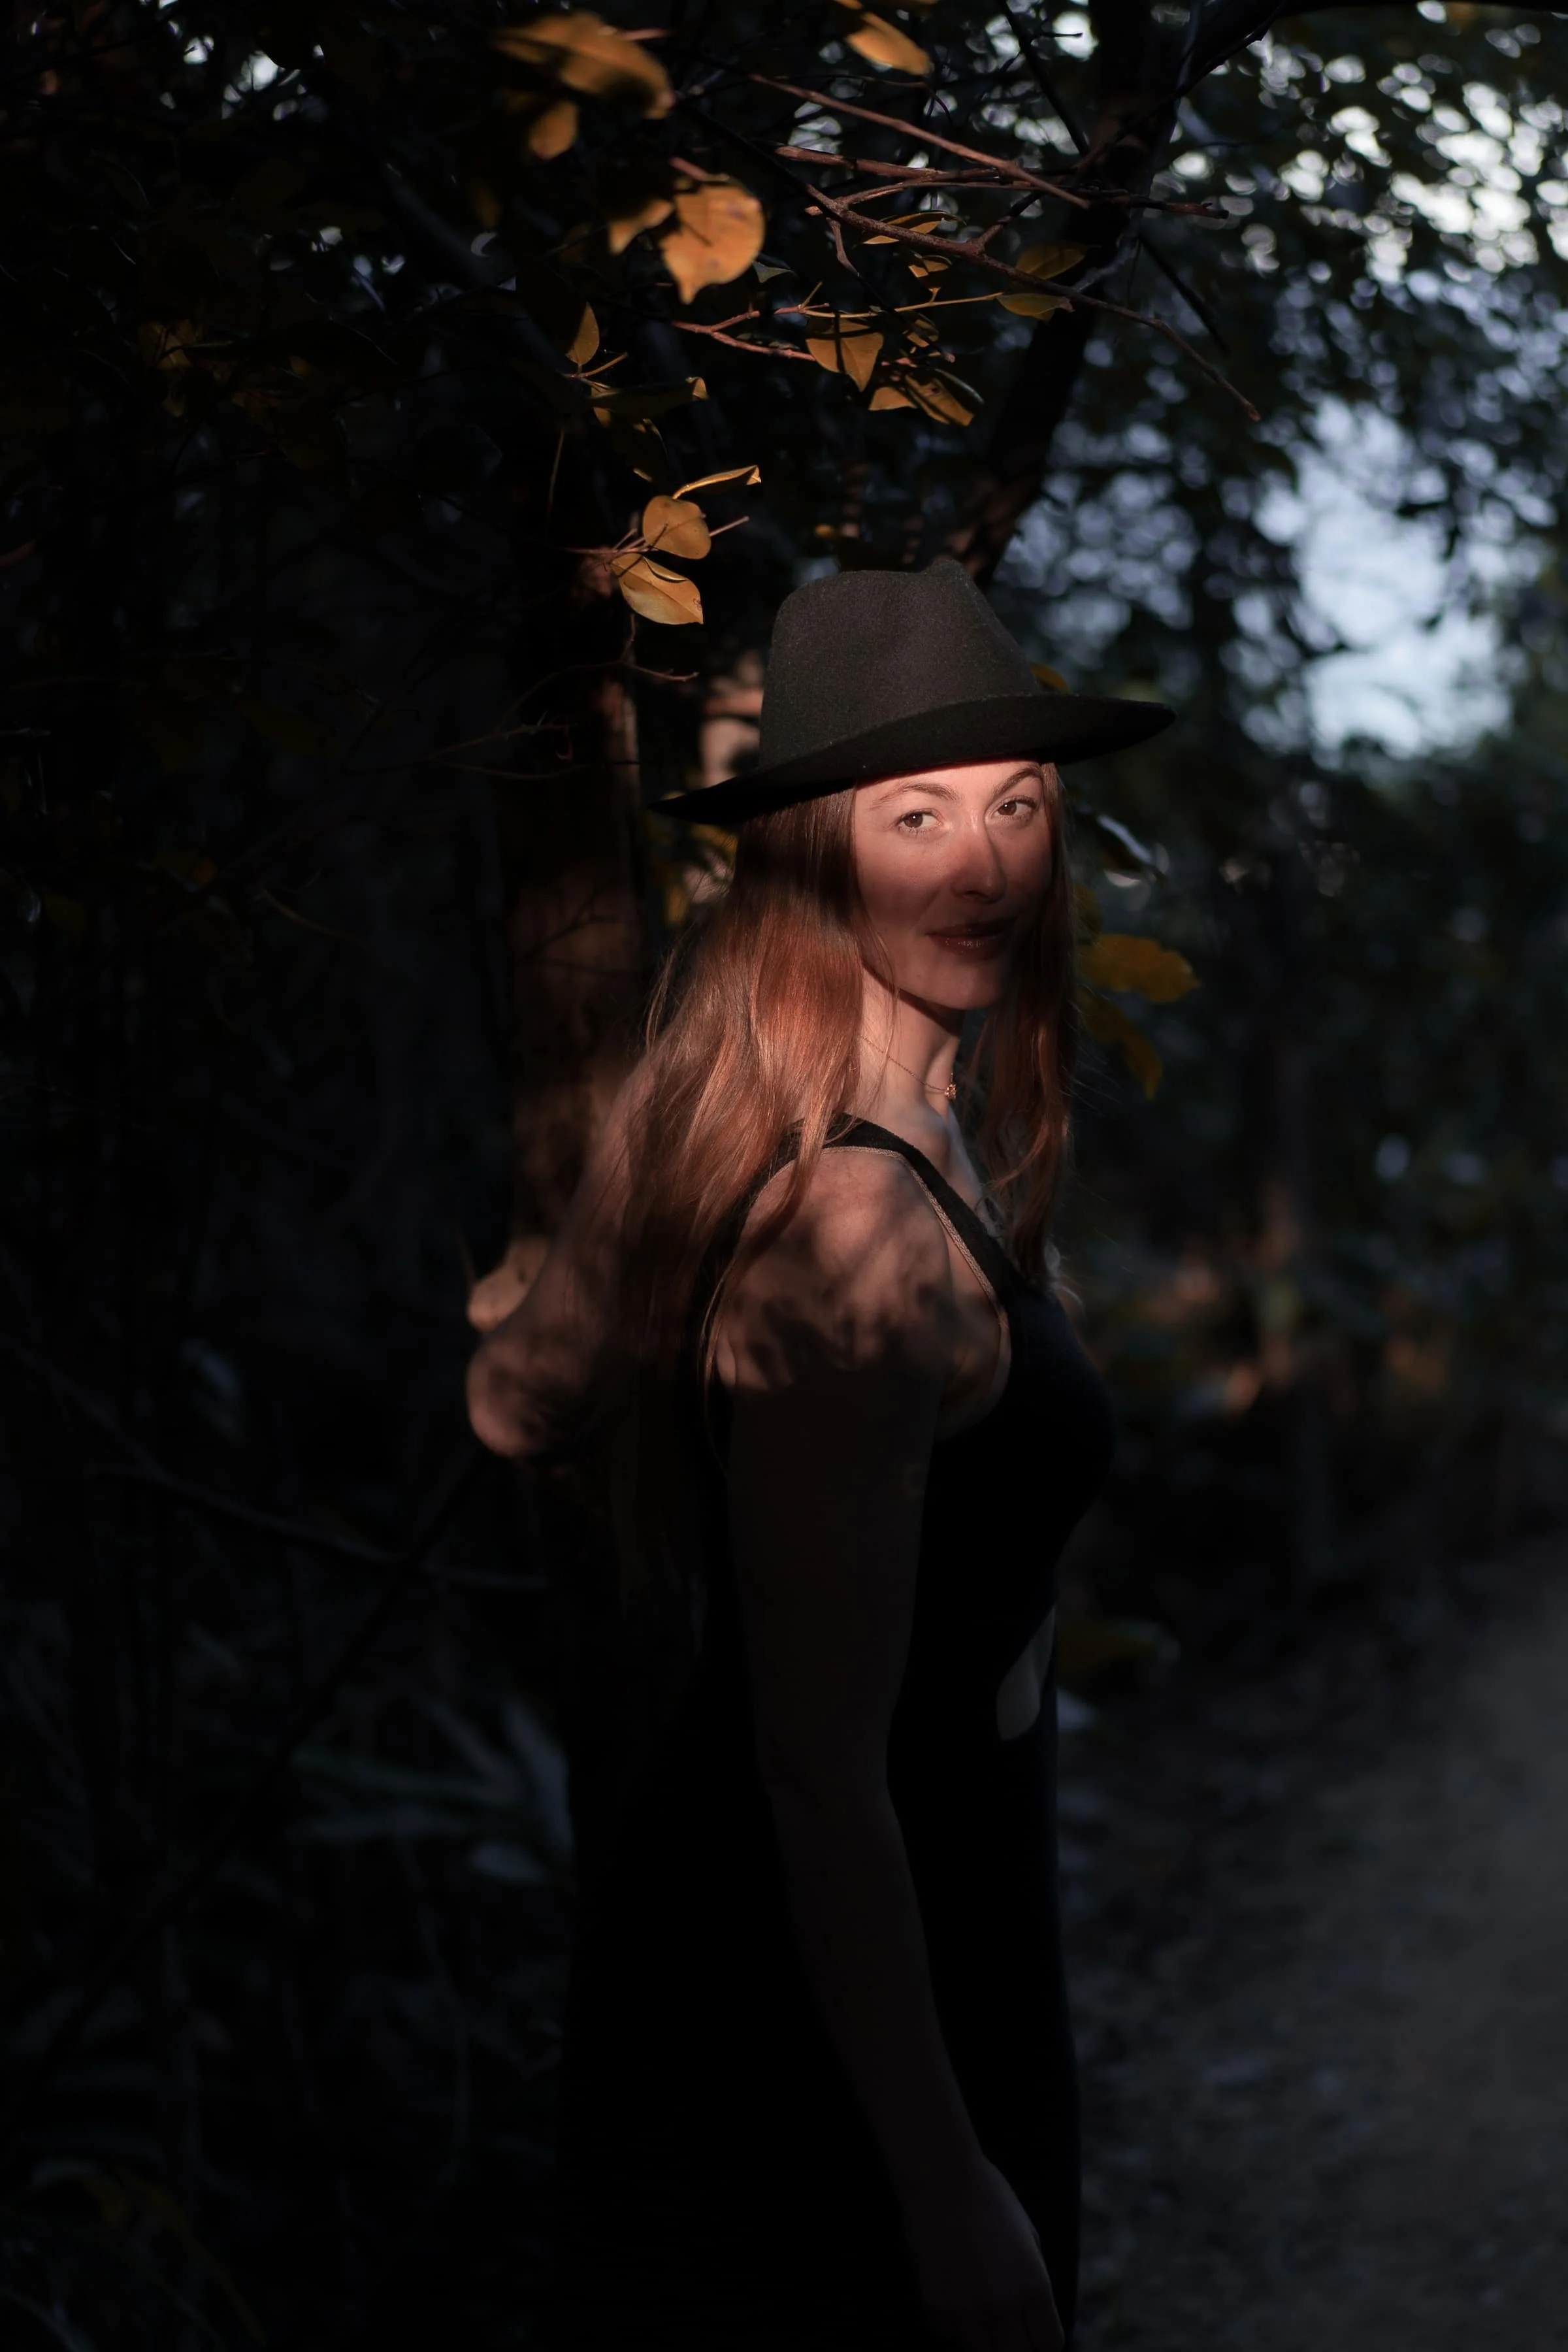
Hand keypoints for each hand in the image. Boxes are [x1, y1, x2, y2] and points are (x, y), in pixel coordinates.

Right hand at [899, 2155, 1063, 2351]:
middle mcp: (1005, 2304)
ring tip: (978, 2308)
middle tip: (1008, 2330)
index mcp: (1034, 2285)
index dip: (1042, 2340)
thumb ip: (1034, 2279)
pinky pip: (949, 2334)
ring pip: (981, 2350)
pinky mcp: (937, 2307)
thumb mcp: (1028, 2236)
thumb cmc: (989, 2197)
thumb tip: (1034, 2315)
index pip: (1049, 2343)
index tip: (1033, 2333)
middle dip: (1017, 2346)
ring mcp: (968, 2309)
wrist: (942, 2176)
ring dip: (983, 2337)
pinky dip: (953, 2324)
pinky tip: (953, 2295)